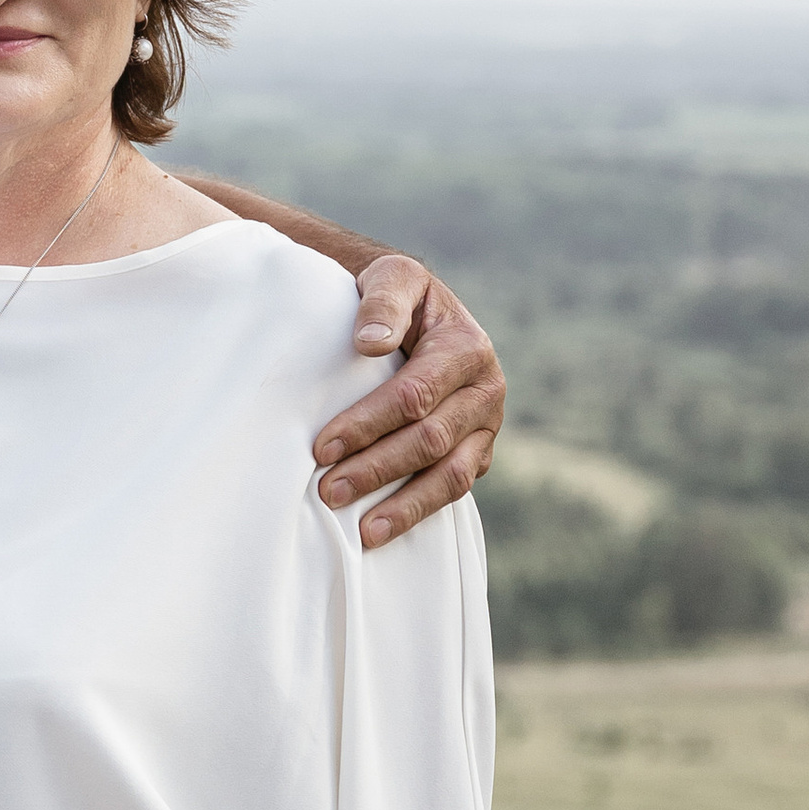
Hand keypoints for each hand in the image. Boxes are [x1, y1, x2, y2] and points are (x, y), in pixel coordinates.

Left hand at [314, 261, 505, 548]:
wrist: (420, 314)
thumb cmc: (397, 298)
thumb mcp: (393, 278)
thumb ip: (383, 302)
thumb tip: (370, 343)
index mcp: (466, 348)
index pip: (415, 395)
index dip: (368, 424)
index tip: (322, 447)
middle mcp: (486, 390)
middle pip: (430, 440)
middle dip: (377, 469)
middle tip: (327, 491)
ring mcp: (485, 426)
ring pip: (451, 476)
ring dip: (404, 506)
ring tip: (362, 531)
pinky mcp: (477, 452)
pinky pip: (454, 489)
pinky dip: (419, 512)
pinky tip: (382, 530)